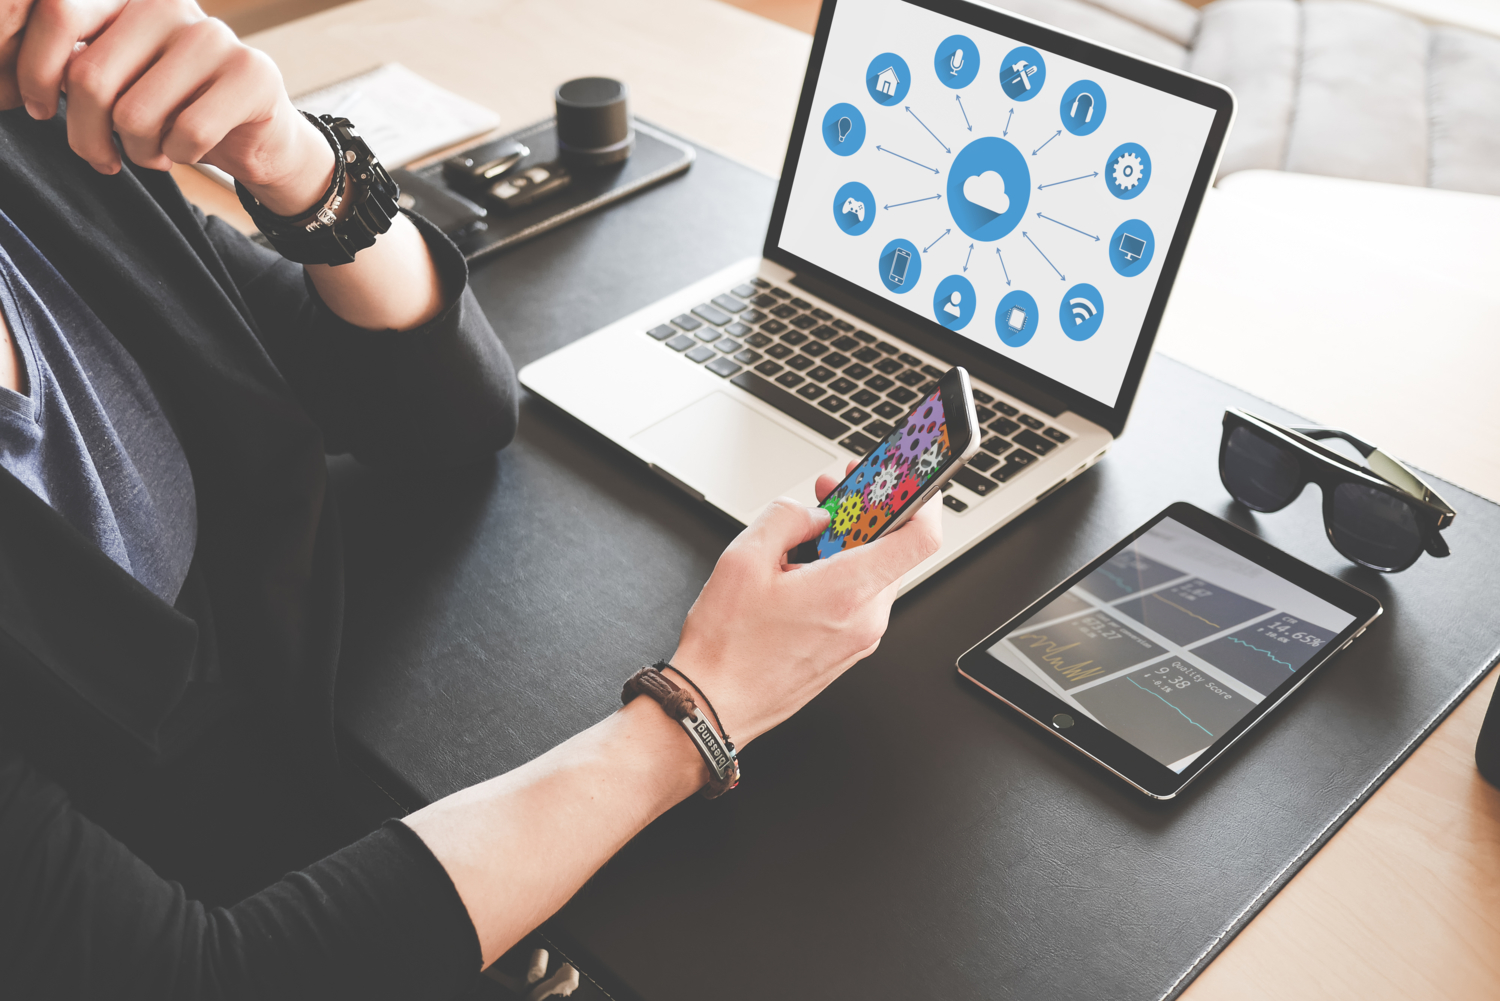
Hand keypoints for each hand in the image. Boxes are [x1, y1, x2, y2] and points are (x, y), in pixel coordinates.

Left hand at [7, 0, 332, 214]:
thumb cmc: (173, 110)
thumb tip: (9, 85)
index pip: (58, 14)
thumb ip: (74, 66)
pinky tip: (184, 151)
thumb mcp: (115, 79)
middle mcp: (168, 3)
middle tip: (100, 156)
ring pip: (136, 113)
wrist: (258, 136)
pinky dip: (177, 157)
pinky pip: (187, 133)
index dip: (31, 70)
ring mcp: (213, 36)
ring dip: (136, 151)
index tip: (35, 109)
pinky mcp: (252, 74)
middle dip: (85, 134)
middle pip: (90, 76)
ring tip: (151, 151)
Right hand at [669, 464, 942, 745]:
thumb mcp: (743, 559)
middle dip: (865, 513)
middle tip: (832, 494)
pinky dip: (842, 573)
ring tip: (804, 536)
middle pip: (895, 549)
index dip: (924, 498)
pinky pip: (861, 598)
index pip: (921, 537)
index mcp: (848, 591)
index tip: (910, 478)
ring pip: (875, 572)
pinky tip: (803, 569)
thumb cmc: (727, 647)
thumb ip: (786, 518)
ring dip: (849, 544)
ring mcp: (860, 638)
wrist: (714, 705)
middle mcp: (866, 618)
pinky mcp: (848, 649)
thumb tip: (811, 513)